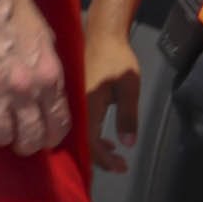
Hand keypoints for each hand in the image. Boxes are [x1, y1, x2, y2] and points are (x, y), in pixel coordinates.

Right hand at [0, 0, 70, 154]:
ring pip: (0, 135)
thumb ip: (51, 74)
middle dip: (27, 144)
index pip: (58, 125)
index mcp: (50, 77)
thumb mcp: (48, 42)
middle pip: (30, 138)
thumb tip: (50, 98)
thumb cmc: (17, 13)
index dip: (52, 137)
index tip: (45, 136)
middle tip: (20, 138)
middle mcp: (25, 89)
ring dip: (0, 136)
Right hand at [83, 23, 143, 172]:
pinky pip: (78, 123)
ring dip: (96, 148)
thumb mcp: (130, 87)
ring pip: (79, 134)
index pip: (91, 141)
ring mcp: (72, 102)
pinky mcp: (73, 98)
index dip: (105, 159)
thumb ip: (128, 116)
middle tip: (120, 165)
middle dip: (101, 158)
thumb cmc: (118, 59)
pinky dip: (91, 135)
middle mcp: (75, 106)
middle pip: (82, 141)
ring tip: (115, 154)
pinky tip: (104, 137)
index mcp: (87, 104)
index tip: (122, 166)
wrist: (102, 35)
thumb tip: (127, 144)